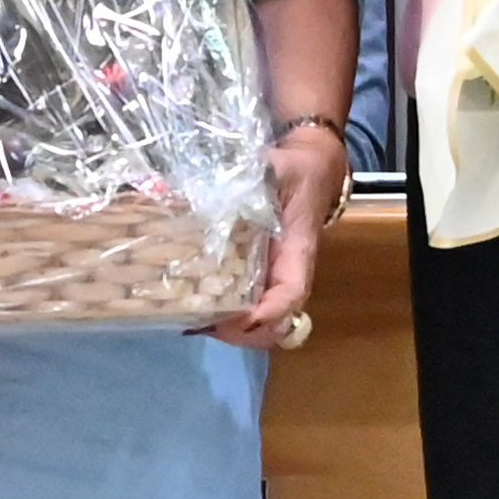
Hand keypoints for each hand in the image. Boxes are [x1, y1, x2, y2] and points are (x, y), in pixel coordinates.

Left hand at [203, 122, 349, 348]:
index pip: (292, 292)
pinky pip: (242, 309)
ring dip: (227, 329)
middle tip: (200, 323)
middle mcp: (286, 274)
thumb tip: (223, 183)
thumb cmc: (296, 172)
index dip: (271, 312)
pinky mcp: (254, 278)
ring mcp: (271, 280)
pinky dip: (219, 318)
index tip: (243, 318)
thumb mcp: (281, 167)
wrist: (309, 173)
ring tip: (189, 319)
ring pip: (258, 325)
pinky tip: (189, 309)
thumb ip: (259, 173)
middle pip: (275, 324)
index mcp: (297, 251)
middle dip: (240, 332)